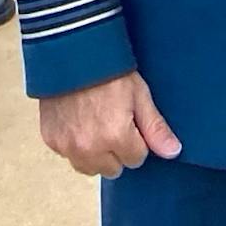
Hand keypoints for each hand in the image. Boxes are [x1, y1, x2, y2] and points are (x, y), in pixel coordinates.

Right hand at [39, 71, 180, 177]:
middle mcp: (90, 148)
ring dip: (96, 155)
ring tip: (98, 126)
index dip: (138, 141)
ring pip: (90, 168)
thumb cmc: (109, 73)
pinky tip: (80, 123)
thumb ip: (155, 129)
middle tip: (115, 123)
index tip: (132, 122)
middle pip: (113, 169)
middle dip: (118, 152)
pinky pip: (69, 156)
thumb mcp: (139, 95)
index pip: (136, 159)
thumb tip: (173, 152)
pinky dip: (76, 146)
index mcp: (116, 137)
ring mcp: (67, 146)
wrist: (71, 56)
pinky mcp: (51, 141)